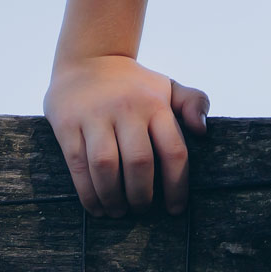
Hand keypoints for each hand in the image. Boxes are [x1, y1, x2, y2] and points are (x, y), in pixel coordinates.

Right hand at [43, 55, 209, 216]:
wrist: (89, 59)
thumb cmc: (134, 85)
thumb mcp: (167, 86)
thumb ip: (193, 103)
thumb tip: (202, 131)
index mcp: (156, 104)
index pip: (173, 150)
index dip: (177, 185)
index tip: (175, 209)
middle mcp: (127, 109)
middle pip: (139, 162)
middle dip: (142, 195)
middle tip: (142, 210)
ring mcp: (95, 116)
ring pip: (106, 166)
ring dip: (113, 197)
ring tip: (119, 212)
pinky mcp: (68, 124)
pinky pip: (78, 165)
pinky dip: (88, 193)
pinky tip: (97, 206)